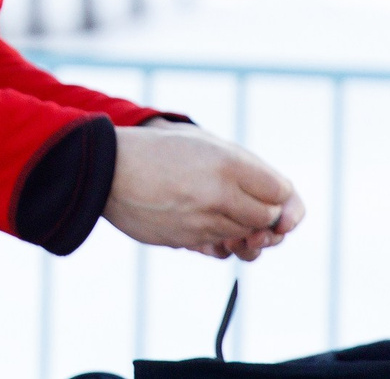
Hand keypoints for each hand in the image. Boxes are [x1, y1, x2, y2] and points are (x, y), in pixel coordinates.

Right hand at [105, 120, 303, 260]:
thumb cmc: (159, 150)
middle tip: (241, 201)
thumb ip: (246, 168)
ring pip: (243, 235)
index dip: (279, 196)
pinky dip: (216, 236)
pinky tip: (196, 216)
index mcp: (227, 162)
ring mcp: (202, 221)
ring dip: (237, 226)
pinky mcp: (186, 240)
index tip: (268, 194)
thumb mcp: (205, 144)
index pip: (281, 192)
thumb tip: (282, 204)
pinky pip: (217, 246)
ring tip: (214, 205)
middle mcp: (219, 193)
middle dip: (262, 215)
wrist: (107, 169)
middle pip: (266, 219)